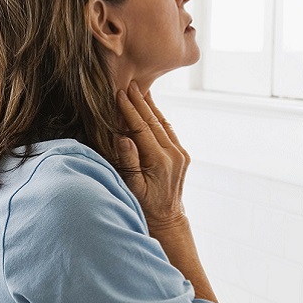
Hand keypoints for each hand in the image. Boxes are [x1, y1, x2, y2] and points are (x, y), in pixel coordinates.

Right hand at [114, 82, 190, 232]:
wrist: (167, 219)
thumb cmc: (144, 205)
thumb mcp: (132, 186)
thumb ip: (128, 161)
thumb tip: (123, 137)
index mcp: (159, 161)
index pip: (141, 129)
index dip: (129, 110)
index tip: (119, 94)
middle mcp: (174, 155)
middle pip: (153, 122)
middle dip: (140, 102)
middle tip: (130, 84)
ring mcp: (181, 154)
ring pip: (163, 123)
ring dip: (151, 106)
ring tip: (141, 89)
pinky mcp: (183, 155)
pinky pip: (169, 131)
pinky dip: (158, 118)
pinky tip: (151, 108)